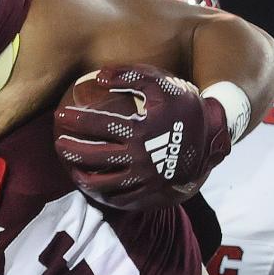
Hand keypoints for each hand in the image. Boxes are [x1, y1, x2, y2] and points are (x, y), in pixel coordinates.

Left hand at [53, 64, 230, 210]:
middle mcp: (140, 157)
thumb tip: (97, 76)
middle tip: (58, 143)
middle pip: (92, 155)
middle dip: (70, 149)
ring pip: (101, 183)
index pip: (97, 124)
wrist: (215, 140)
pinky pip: (119, 199)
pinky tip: (91, 186)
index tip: (61, 116)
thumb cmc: (184, 108)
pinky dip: (101, 194)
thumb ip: (131, 75)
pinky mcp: (150, 196)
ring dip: (80, 175)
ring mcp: (145, 180)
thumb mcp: (163, 85)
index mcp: (141, 130)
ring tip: (71, 167)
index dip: (75, 119)